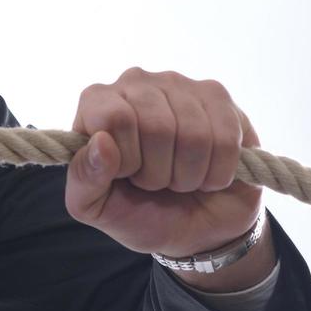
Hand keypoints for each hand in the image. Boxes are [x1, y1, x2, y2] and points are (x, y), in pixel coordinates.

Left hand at [64, 67, 262, 259]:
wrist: (193, 228)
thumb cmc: (137, 210)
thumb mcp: (95, 206)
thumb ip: (84, 179)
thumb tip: (101, 142)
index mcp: (96, 103)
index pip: (114, 117)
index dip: (126, 158)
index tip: (126, 174)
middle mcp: (135, 82)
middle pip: (155, 125)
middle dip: (157, 172)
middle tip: (155, 182)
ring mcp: (179, 84)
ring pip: (194, 134)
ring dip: (188, 175)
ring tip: (180, 179)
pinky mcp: (219, 97)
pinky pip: (227, 138)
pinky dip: (218, 173)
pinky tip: (208, 174)